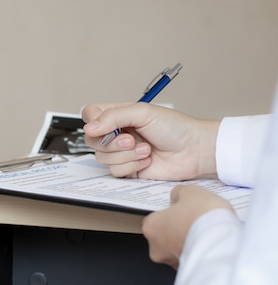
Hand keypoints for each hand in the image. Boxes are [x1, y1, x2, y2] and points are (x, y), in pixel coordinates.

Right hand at [82, 102, 219, 180]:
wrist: (194, 150)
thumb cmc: (175, 127)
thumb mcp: (143, 113)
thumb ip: (113, 117)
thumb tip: (89, 128)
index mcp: (118, 115)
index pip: (90, 115)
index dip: (92, 122)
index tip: (104, 126)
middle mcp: (117, 133)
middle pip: (91, 140)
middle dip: (112, 142)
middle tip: (132, 139)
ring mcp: (121, 152)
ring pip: (102, 157)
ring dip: (126, 155)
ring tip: (146, 149)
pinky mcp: (128, 169)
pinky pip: (114, 171)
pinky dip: (131, 166)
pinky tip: (147, 161)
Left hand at [142, 184, 234, 268]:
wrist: (224, 244)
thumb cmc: (204, 220)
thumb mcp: (190, 192)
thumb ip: (179, 193)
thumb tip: (177, 196)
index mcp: (151, 227)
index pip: (153, 220)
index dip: (168, 214)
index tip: (180, 211)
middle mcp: (157, 249)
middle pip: (164, 236)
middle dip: (178, 230)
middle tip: (194, 221)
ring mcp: (172, 263)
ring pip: (178, 250)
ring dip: (189, 243)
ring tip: (206, 233)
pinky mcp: (189, 272)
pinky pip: (192, 260)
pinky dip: (200, 253)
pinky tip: (211, 245)